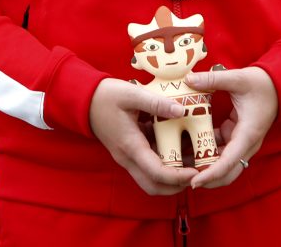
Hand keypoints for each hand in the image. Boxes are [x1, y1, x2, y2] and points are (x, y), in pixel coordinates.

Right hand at [88, 78, 198, 195]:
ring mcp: (126, 157)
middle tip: (195, 173)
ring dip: (170, 178)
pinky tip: (176, 148)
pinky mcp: (128, 152)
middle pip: (154, 186)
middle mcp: (128, 158)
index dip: (178, 177)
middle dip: (176, 186)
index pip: (157, 173)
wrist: (83, 99)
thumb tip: (181, 111)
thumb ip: (156, 103)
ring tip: (190, 163)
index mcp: (130, 146)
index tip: (196, 172)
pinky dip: (163, 165)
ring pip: (150, 180)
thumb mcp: (131, 94)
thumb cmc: (106, 96)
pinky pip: (147, 167)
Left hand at [184, 66, 277, 188]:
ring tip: (181, 164)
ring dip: (205, 166)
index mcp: (247, 134)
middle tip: (184, 179)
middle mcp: (246, 144)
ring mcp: (242, 142)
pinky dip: (206, 151)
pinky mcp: (236, 136)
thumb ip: (213, 79)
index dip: (211, 174)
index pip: (229, 162)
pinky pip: (221, 150)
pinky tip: (188, 146)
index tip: (194, 182)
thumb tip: (188, 79)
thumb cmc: (262, 83)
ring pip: (224, 163)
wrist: (278, 85)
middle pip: (228, 172)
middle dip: (208, 179)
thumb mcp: (238, 78)